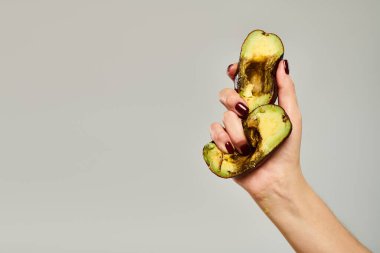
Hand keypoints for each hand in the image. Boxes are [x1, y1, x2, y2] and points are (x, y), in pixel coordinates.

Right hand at [209, 60, 303, 198]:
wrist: (276, 179)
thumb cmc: (286, 149)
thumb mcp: (291, 116)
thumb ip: (286, 90)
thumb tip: (282, 64)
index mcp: (257, 106)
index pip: (241, 83)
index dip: (235, 73)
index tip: (233, 69)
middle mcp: (241, 116)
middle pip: (225, 96)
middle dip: (231, 100)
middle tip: (244, 111)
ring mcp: (231, 130)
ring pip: (222, 118)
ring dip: (236, 133)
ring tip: (247, 147)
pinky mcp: (222, 145)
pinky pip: (214, 134)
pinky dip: (223, 141)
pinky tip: (234, 151)